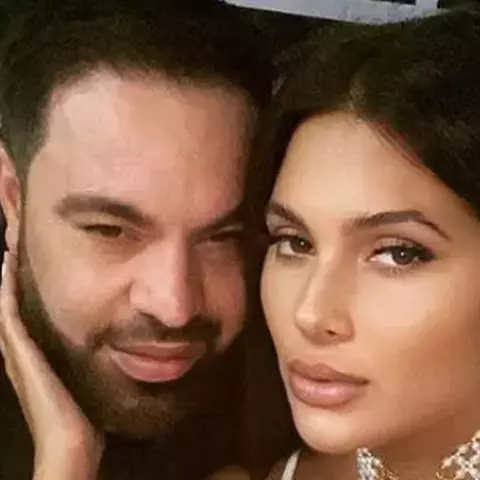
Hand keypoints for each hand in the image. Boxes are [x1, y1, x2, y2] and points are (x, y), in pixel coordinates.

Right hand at [0, 251, 103, 478]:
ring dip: (6, 274)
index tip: (28, 258)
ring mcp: (17, 350)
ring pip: (5, 301)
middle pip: (9, 302)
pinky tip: (6, 266)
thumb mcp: (83, 375)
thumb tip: (113, 344)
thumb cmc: (81, 412)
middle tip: (11, 243)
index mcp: (34, 354)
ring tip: (8, 246)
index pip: (23, 311)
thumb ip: (88, 359)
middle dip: (11, 274)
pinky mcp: (19, 351)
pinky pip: (7, 312)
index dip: (21, 285)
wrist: (70, 438)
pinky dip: (5, 288)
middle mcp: (20, 349)